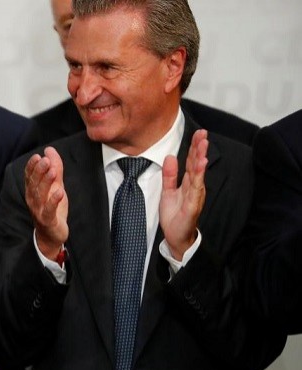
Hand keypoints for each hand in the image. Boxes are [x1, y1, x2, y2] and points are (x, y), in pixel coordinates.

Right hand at [25, 147, 68, 259]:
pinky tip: (60, 192)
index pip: (29, 177)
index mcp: (33, 191)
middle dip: (39, 171)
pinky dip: (54, 201)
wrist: (52, 235)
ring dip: (46, 183)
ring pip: (40, 195)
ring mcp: (39, 211)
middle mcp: (33, 200)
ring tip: (52, 172)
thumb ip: (55, 168)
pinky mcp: (48, 220)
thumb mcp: (56, 186)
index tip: (37, 156)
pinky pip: (49, 210)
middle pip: (34, 184)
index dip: (32, 167)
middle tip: (45, 160)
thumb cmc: (53, 209)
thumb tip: (49, 150)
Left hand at [160, 129, 207, 260]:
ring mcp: (195, 195)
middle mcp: (195, 187)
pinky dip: (199, 177)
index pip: (192, 161)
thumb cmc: (175, 215)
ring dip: (201, 158)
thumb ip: (169, 175)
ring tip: (203, 144)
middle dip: (200, 148)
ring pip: (199, 174)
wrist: (175, 236)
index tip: (198, 133)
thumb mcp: (167, 191)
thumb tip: (170, 157)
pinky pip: (196, 189)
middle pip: (197, 164)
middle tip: (203, 132)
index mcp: (188, 182)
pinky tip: (200, 166)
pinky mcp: (193, 205)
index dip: (194, 147)